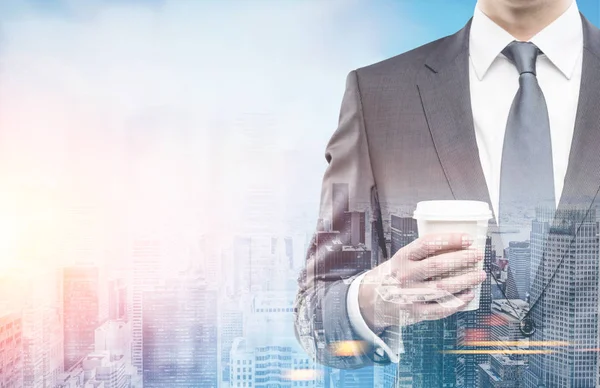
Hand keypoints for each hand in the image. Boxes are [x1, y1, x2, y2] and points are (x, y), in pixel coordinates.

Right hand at [358, 233, 485, 333]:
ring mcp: (409, 295)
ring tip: (478, 275)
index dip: (450, 240)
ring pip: (442, 288)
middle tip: (477, 256)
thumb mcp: (402, 259)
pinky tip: (468, 295)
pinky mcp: (414, 312)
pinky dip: (458, 302)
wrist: (372, 299)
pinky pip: (440, 308)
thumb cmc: (395, 275)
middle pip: (438, 265)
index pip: (427, 244)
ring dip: (465, 281)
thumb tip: (458, 247)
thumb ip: (424, 254)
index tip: (467, 239)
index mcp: (402, 257)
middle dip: (462, 259)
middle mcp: (404, 275)